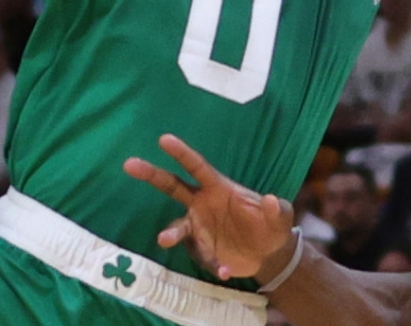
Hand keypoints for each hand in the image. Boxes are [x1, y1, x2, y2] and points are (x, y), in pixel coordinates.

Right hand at [123, 134, 293, 281]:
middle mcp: (201, 204)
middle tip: (129, 164)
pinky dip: (212, 264)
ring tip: (164, 240)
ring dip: (170, 233)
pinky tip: (226, 271)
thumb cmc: (271, 224)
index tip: (163, 139)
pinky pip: (201, 257)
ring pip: (177, 228)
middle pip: (171, 186)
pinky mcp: (202, 251)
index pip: (196, 166)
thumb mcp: (281, 217)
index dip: (181, 153)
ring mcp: (198, 228)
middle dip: (151, 175)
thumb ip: (278, 209)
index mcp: (218, 187)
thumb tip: (272, 200)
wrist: (268, 254)